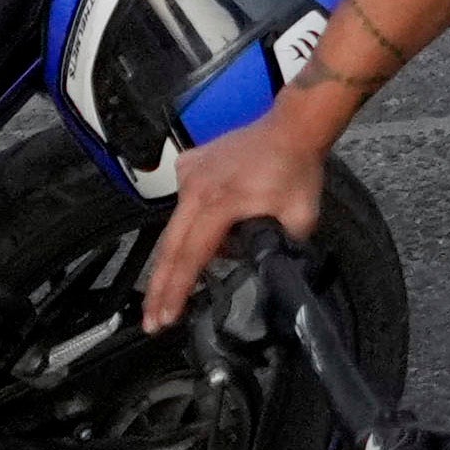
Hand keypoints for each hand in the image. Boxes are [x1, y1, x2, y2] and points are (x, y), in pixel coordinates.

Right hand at [140, 86, 347, 328]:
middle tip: (151, 321)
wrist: (292, 128)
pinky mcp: (189, 165)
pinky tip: (207, 232)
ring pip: (175, 227)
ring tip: (174, 292)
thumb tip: (257, 268)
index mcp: (220, 203)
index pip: (192, 256)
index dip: (177, 291)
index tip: (164, 318)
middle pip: (170, 247)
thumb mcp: (299, 220)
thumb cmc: (297, 172)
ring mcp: (188, 174)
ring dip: (174, 260)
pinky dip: (190, 224)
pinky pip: (183, 204)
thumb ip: (276, 248)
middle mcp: (195, 188)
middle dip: (159, 288)